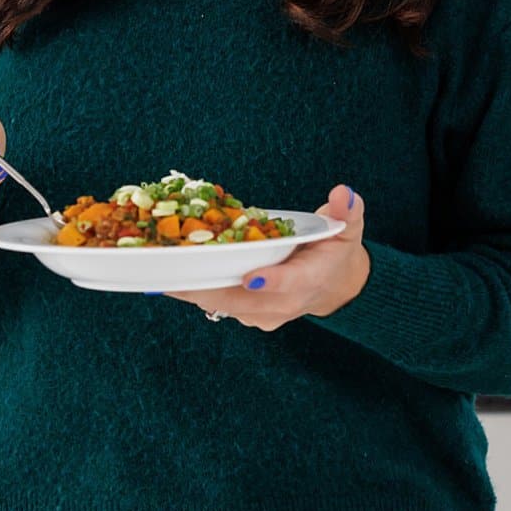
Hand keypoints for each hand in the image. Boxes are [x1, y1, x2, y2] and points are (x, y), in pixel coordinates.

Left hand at [168, 184, 369, 329]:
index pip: (292, 284)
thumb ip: (347, 211)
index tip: (252, 276)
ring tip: (162, 274)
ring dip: (194, 291)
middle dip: (210, 287)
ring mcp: (265, 314)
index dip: (272, 281)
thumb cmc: (336, 249)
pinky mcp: (248, 316)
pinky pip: (219, 305)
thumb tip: (342, 195)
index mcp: (311, 279)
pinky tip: (171, 277)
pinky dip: (196, 292)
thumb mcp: (349, 226)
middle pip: (244, 300)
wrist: (332, 284)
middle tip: (178, 271)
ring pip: (224, 305)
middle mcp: (285, 303)